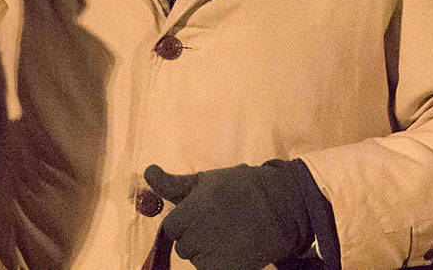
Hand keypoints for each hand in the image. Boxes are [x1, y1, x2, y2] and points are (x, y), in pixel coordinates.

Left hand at [144, 162, 310, 269]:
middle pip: (183, 246)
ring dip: (206, 254)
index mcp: (196, 205)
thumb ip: (174, 184)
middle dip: (194, 238)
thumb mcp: (206, 180)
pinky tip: (233, 251)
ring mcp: (217, 251)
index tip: (199, 217)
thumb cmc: (240, 188)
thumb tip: (148, 172)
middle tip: (217, 226)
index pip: (170, 228)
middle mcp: (204, 229)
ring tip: (227, 237)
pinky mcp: (230, 268)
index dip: (183, 223)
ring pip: (196, 261)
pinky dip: (218, 265)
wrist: (283, 206)